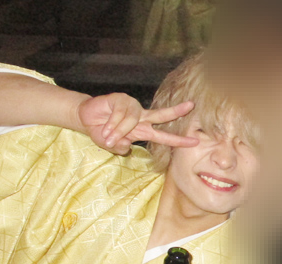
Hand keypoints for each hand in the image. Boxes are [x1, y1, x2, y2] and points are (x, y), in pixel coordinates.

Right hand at [76, 94, 198, 153]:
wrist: (86, 119)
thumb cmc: (102, 132)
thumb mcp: (111, 145)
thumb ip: (120, 147)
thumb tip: (126, 144)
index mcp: (143, 130)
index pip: (164, 136)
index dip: (178, 140)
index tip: (195, 141)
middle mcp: (141, 117)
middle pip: (161, 115)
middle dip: (176, 111)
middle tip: (191, 106)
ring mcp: (132, 107)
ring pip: (132, 120)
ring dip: (119, 130)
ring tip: (107, 134)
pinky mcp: (121, 99)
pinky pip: (120, 114)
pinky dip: (112, 123)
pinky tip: (105, 125)